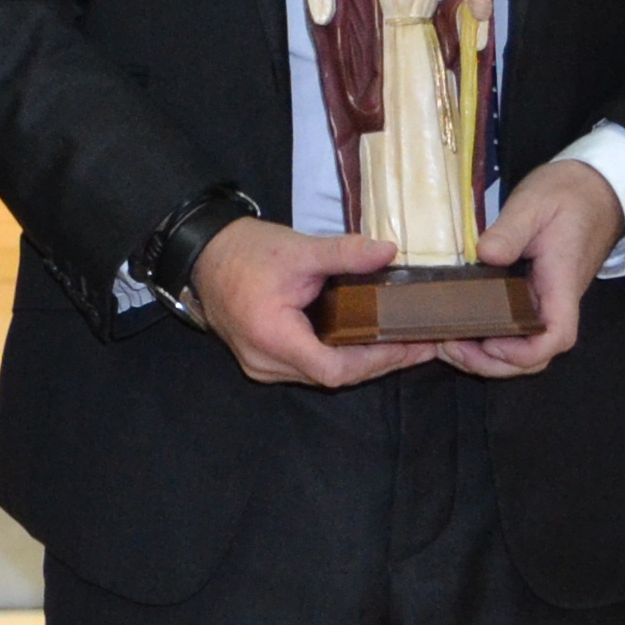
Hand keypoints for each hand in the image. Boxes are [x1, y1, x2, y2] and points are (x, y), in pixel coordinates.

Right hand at [186, 216, 427, 389]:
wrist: (205, 254)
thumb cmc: (246, 252)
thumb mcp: (298, 249)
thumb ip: (344, 253)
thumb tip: (389, 251)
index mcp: (273, 337)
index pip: (334, 368)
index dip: (377, 361)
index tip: (411, 345)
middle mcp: (265, 362)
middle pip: (333, 375)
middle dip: (378, 362)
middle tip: (420, 344)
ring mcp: (262, 365)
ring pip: (322, 374)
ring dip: (361, 362)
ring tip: (400, 343)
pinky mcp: (264, 360)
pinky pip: (309, 366)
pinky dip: (340, 356)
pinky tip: (364, 341)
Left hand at [446, 158, 624, 378]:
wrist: (594, 190)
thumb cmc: (568, 194)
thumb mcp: (535, 202)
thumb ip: (510, 229)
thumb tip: (486, 255)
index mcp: (561, 283)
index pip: (557, 336)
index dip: (524, 352)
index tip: (489, 342)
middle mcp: (556, 301)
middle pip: (536, 355)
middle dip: (494, 363)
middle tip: (448, 346)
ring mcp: (544, 302)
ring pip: (524, 348)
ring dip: (487, 356)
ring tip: (447, 342)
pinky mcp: (532, 296)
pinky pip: (515, 330)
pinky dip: (488, 338)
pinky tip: (459, 328)